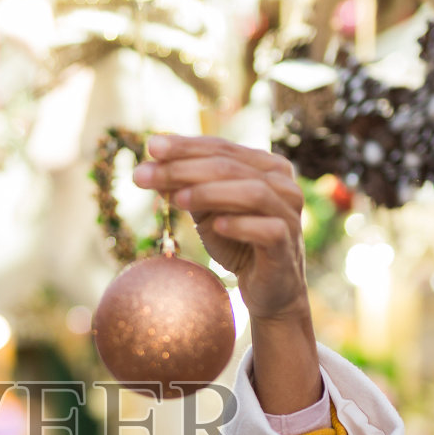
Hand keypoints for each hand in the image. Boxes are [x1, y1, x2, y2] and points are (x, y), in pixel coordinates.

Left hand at [132, 134, 308, 323]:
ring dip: (210, 192)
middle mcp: (282, 183)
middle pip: (230, 167)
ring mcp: (289, 212)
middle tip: (145, 175)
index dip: (185, 146)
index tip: (150, 147)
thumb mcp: (206, 212)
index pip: (221, 149)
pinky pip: (267, 229)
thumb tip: (149, 167)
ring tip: (176, 199)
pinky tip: (217, 226)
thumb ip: (186, 189)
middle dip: (183, 169)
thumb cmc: (237, 243)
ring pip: (252, 192)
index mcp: (265, 166)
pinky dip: (240, 225)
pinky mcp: (287, 243)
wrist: (267, 288)